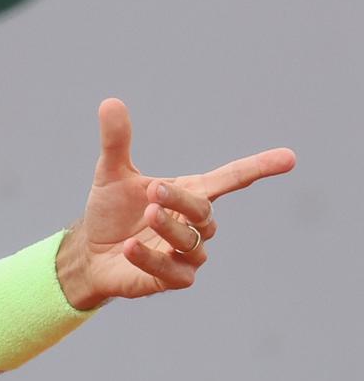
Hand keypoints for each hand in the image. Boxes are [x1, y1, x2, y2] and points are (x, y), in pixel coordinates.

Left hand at [58, 98, 294, 308]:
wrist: (91, 253)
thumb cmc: (111, 212)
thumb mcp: (112, 173)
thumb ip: (117, 141)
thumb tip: (110, 102)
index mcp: (189, 194)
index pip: (231, 178)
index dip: (259, 167)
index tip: (289, 157)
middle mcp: (194, 224)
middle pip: (203, 211)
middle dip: (182, 200)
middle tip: (155, 190)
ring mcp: (187, 254)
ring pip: (191, 242)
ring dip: (170, 228)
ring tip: (149, 213)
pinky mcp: (172, 278)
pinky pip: (171, 271)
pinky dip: (150, 258)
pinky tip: (130, 247)